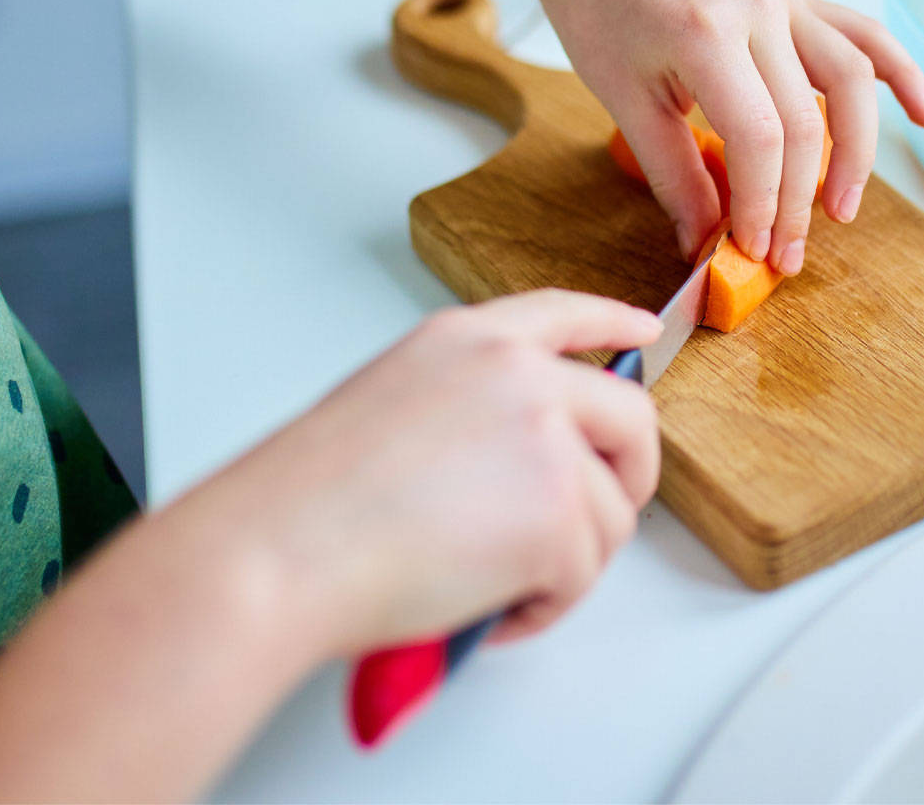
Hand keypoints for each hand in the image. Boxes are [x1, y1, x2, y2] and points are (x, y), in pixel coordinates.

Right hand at [188, 290, 661, 665]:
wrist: (280, 552)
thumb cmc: (304, 505)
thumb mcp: (388, 404)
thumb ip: (467, 408)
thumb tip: (512, 466)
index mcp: (469, 341)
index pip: (563, 314)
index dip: (611, 327)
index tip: (643, 334)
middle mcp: (520, 375)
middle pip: (629, 418)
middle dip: (624, 480)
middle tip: (588, 528)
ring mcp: (548, 441)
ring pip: (611, 514)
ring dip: (565, 564)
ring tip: (490, 587)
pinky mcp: (560, 515)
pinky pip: (583, 576)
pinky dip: (541, 608)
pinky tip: (484, 610)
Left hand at [525, 0, 923, 272]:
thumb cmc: (598, 14)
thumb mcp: (624, 101)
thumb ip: (674, 175)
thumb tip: (705, 244)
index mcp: (708, 34)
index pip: (760, 138)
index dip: (762, 204)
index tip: (752, 250)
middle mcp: (759, 10)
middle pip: (805, 122)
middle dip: (799, 199)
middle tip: (786, 254)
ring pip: (851, 79)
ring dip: (858, 152)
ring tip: (844, 209)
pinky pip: (862, 34)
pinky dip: (900, 74)